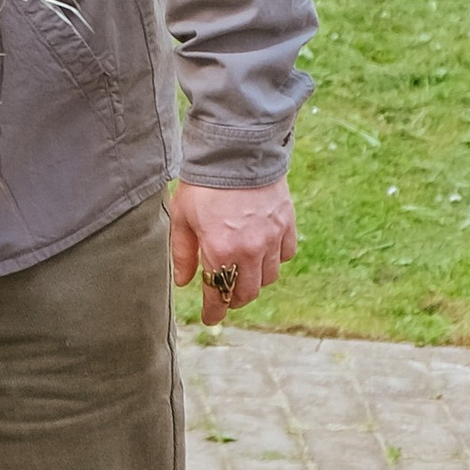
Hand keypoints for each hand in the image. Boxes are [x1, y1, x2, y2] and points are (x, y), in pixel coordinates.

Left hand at [169, 179, 296, 323]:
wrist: (236, 150)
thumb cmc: (204, 183)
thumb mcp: (182, 217)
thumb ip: (183, 253)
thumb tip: (185, 281)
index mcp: (220, 251)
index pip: (218, 295)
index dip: (214, 312)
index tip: (210, 319)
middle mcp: (249, 251)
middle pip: (247, 292)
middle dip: (234, 298)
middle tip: (225, 296)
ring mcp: (271, 238)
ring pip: (269, 277)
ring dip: (255, 281)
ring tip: (243, 273)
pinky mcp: (286, 225)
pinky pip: (285, 256)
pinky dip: (275, 260)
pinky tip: (263, 253)